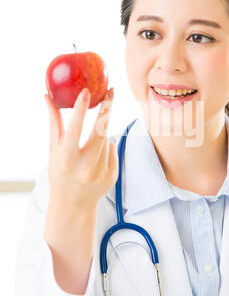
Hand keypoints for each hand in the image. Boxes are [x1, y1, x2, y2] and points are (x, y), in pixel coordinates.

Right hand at [44, 87, 117, 211]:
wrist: (73, 204)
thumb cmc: (60, 172)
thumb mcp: (54, 150)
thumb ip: (55, 123)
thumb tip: (48, 97)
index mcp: (67, 160)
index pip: (74, 130)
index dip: (80, 110)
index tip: (86, 91)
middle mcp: (85, 168)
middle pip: (100, 131)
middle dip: (107, 109)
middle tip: (110, 91)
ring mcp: (101, 173)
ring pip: (106, 140)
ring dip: (101, 136)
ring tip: (88, 150)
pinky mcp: (112, 176)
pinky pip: (113, 150)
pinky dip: (106, 149)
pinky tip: (96, 160)